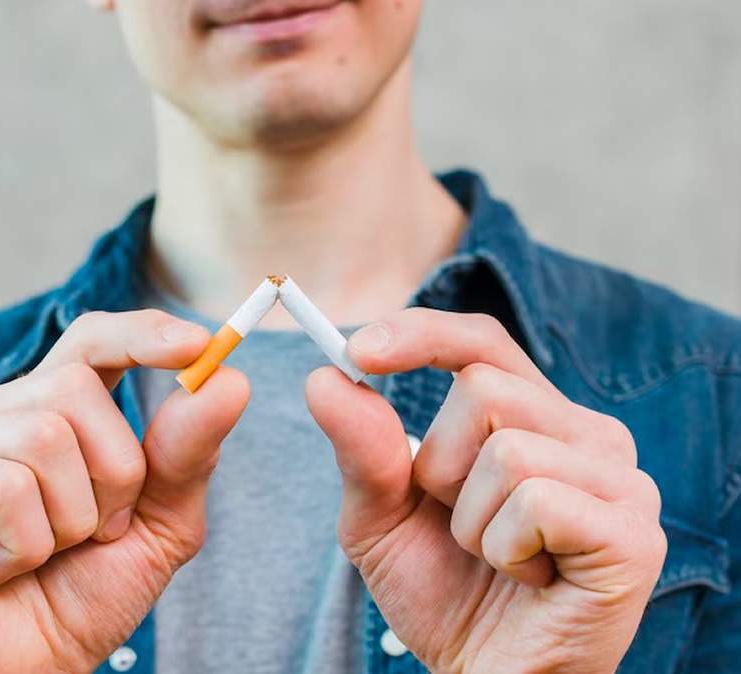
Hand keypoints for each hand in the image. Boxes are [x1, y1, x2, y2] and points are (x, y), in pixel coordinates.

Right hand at [0, 310, 248, 672]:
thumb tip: (229, 378)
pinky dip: (29, 543)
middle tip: (92, 531)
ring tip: (42, 552)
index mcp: (48, 409)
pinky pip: (7, 486)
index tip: (198, 344)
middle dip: (114, 474)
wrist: (28, 668)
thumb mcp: (159, 522)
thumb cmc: (85, 591)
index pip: (93, 341)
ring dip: (72, 518)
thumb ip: (188, 453)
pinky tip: (1, 566)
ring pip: (46, 437)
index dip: (141, 334)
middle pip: (78, 390)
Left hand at [306, 308, 665, 673]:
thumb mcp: (381, 517)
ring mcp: (621, 481)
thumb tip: (325, 379)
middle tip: (461, 525)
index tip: (358, 351)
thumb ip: (361, 450)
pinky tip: (529, 579)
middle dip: (439, 468)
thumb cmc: (443, 591)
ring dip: (470, 519)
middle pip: (483, 388)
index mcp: (534, 417)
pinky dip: (504, 548)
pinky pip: (536, 500)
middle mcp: (588, 435)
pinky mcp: (633, 533)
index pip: (482, 342)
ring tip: (498, 557)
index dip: (423, 333)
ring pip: (505, 448)